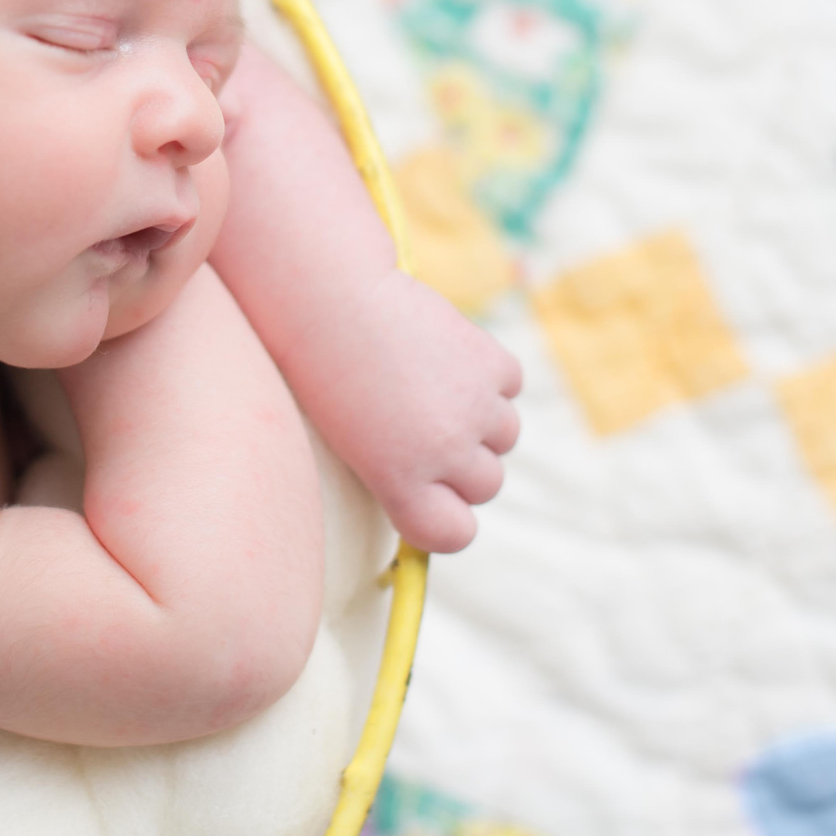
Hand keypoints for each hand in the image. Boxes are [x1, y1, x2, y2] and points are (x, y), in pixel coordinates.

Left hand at [307, 268, 521, 553]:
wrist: (330, 300)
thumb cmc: (324, 372)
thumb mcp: (350, 445)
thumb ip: (399, 475)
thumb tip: (443, 493)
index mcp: (400, 483)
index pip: (456, 535)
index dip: (448, 518)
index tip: (435, 499)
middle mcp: (445, 452)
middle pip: (486, 486)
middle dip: (464, 465)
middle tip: (428, 429)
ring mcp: (474, 407)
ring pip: (506, 436)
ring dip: (481, 419)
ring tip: (435, 387)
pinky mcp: (491, 362)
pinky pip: (510, 386)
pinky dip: (489, 375)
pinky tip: (449, 356)